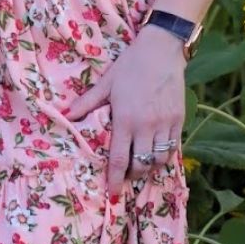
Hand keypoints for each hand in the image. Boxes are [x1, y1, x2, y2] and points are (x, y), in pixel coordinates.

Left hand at [63, 30, 185, 201]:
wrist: (161, 49)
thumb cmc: (130, 65)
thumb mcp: (106, 83)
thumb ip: (87, 102)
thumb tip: (66, 115)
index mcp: (125, 119)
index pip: (119, 159)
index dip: (115, 180)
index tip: (112, 194)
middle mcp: (146, 126)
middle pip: (140, 164)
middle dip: (132, 175)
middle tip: (125, 174)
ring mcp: (164, 124)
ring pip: (159, 160)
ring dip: (149, 167)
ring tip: (141, 165)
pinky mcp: (178, 119)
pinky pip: (173, 147)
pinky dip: (164, 156)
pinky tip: (156, 153)